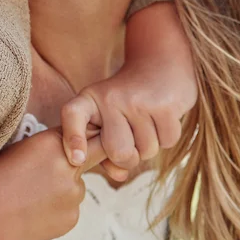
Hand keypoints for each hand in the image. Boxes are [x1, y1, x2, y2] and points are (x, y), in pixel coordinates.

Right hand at [0, 128, 106, 239]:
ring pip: (77, 188)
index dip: (88, 137)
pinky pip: (70, 209)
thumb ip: (52, 146)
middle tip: (64, 166)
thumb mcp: (20, 149)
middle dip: (84, 159)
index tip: (85, 140)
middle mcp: (69, 167)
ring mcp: (73, 195)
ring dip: (63, 190)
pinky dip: (57, 210)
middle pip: (93, 157)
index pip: (88, 133)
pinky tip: (33, 211)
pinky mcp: (72, 218)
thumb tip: (73, 147)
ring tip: (32, 197)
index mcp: (53, 143)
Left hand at [60, 58, 195, 180]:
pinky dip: (167, 137)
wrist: (160, 63)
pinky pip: (167, 142)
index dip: (73, 138)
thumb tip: (118, 176)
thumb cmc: (127, 100)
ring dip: (150, 145)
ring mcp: (138, 101)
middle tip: (131, 139)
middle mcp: (110, 98)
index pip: (72, 115)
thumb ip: (104, 150)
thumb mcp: (107, 117)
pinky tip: (161, 117)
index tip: (76, 159)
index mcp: (89, 100)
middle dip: (128, 157)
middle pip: (118, 152)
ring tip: (146, 121)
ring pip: (146, 151)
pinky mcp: (165, 105)